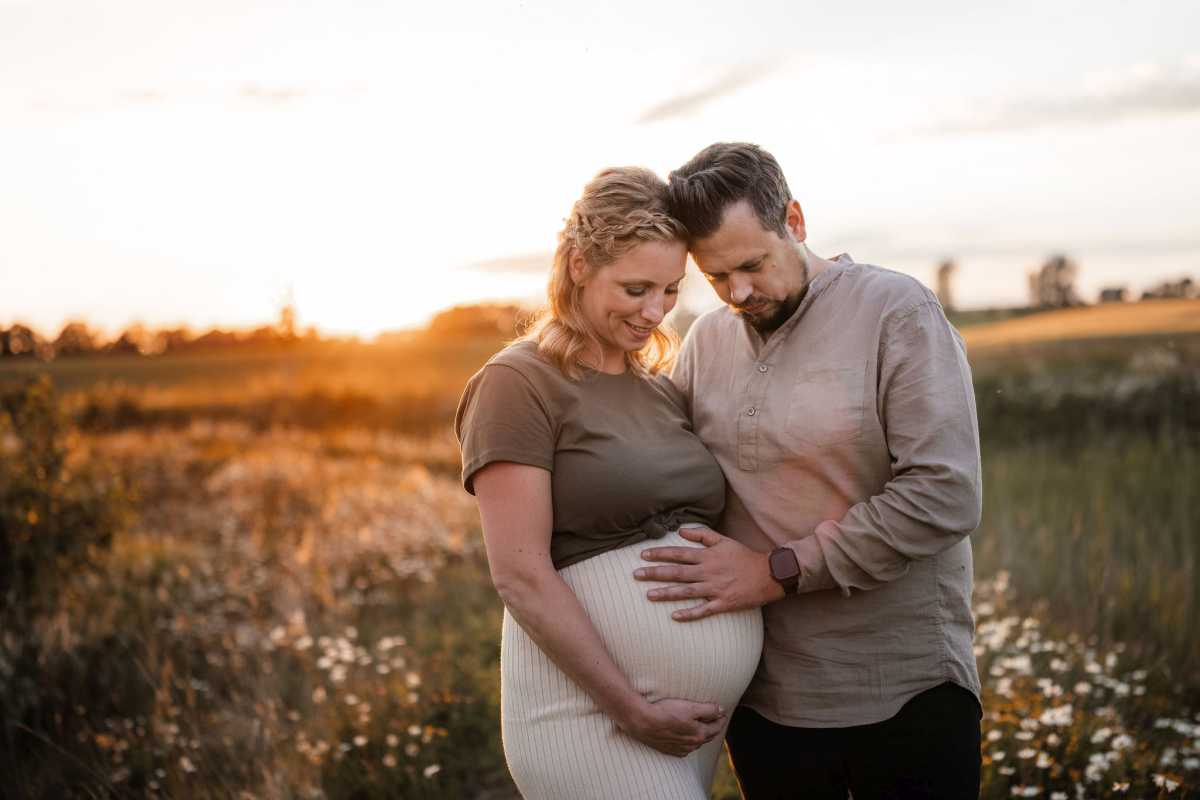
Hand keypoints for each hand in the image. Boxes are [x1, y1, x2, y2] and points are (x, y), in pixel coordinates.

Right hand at [618, 697, 725, 756]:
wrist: (642, 722)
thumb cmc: (666, 712)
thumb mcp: (690, 707)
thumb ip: (708, 710)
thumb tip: (722, 710)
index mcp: (699, 735)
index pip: (716, 727)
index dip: (721, 718)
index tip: (723, 712)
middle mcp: (692, 745)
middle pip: (707, 736)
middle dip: (714, 727)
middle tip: (717, 719)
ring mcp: (680, 749)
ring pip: (696, 743)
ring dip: (701, 735)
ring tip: (703, 727)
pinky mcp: (669, 750)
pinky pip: (684, 748)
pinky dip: (689, 742)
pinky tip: (687, 738)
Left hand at [634, 526, 784, 620]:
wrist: (768, 574)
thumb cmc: (744, 556)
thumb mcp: (724, 540)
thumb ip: (702, 534)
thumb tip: (680, 530)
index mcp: (708, 556)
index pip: (679, 553)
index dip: (660, 553)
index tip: (643, 554)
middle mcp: (708, 572)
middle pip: (677, 572)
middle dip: (655, 573)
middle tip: (636, 574)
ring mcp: (715, 589)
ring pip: (686, 591)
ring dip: (666, 593)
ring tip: (648, 595)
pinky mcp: (723, 603)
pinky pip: (703, 610)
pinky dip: (689, 614)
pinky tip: (674, 617)